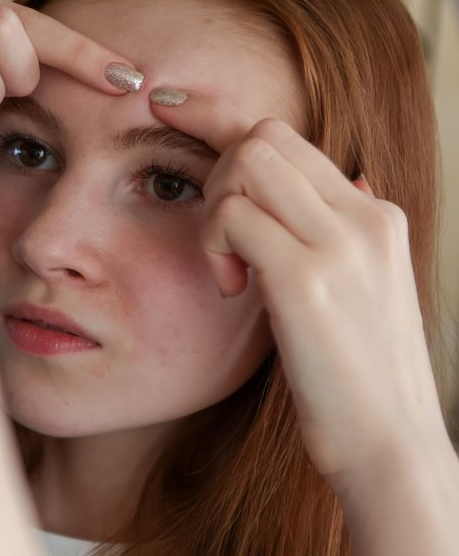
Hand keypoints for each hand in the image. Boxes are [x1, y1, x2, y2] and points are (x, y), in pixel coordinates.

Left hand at [151, 93, 448, 483]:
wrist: (389, 446)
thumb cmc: (356, 382)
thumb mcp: (359, 295)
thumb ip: (341, 237)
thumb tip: (345, 184)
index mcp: (373, 216)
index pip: (288, 138)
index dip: (220, 119)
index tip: (168, 109)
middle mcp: (363, 216)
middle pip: (264, 135)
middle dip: (213, 169)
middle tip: (212, 239)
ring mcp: (339, 243)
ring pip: (248, 160)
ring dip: (214, 205)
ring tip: (225, 269)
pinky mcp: (307, 278)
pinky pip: (233, 214)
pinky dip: (213, 241)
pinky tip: (228, 287)